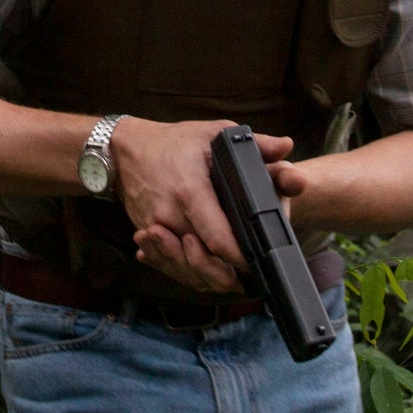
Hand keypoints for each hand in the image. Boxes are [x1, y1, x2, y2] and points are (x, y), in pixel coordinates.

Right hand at [113, 117, 292, 293]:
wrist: (126, 148)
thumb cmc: (174, 141)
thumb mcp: (214, 133)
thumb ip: (255, 143)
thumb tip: (286, 146)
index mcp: (190, 191)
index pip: (217, 239)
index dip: (238, 259)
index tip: (256, 263)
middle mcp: (170, 214)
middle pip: (200, 261)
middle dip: (224, 275)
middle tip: (245, 279)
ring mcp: (155, 226)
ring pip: (182, 268)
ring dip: (204, 276)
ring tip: (226, 276)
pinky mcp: (147, 232)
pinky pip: (166, 262)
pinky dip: (182, 270)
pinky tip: (195, 268)